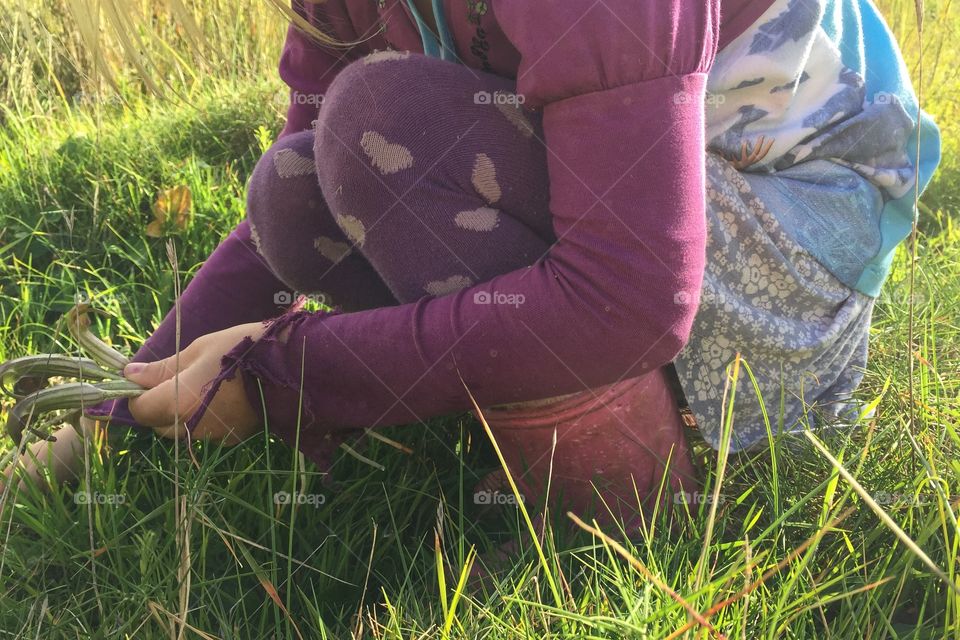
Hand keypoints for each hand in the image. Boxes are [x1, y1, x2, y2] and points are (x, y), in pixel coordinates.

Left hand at [125, 322, 266, 444]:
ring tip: (203, 386)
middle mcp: (191, 428)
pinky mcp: (233, 439)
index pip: (139, 410)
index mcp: (178, 403)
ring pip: (181, 430)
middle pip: (158, 424)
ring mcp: (213, 437)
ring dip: (182, 413)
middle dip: (159, 404)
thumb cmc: (242, 349)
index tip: (147, 378)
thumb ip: (162, 368)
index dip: (137, 394)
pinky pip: (205, 433)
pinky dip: (205, 419)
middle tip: (177, 379)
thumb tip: (130, 375)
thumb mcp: (199, 350)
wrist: (294, 367)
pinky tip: (223, 397)